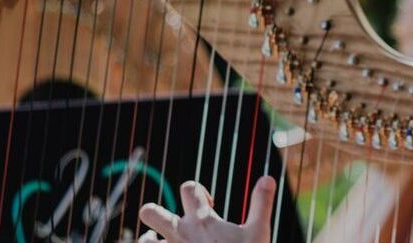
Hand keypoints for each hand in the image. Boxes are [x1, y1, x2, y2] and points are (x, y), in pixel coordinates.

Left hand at [138, 176, 275, 242]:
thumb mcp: (258, 232)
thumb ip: (261, 204)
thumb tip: (268, 177)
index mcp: (202, 220)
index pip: (188, 188)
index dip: (198, 191)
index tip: (210, 205)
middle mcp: (180, 234)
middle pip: (149, 212)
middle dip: (156, 213)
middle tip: (176, 224)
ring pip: (144, 242)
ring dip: (150, 241)